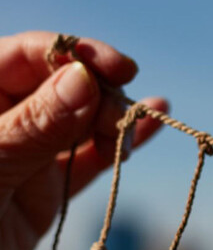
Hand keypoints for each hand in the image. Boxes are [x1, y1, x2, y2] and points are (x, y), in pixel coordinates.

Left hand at [0, 31, 166, 249]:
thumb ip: (34, 125)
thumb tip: (86, 78)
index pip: (25, 56)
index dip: (74, 55)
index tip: (118, 69)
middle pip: (61, 86)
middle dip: (100, 93)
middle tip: (123, 118)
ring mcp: (22, 157)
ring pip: (79, 123)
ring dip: (113, 120)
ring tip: (133, 130)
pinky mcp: (42, 195)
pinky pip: (86, 163)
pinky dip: (117, 147)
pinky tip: (152, 128)